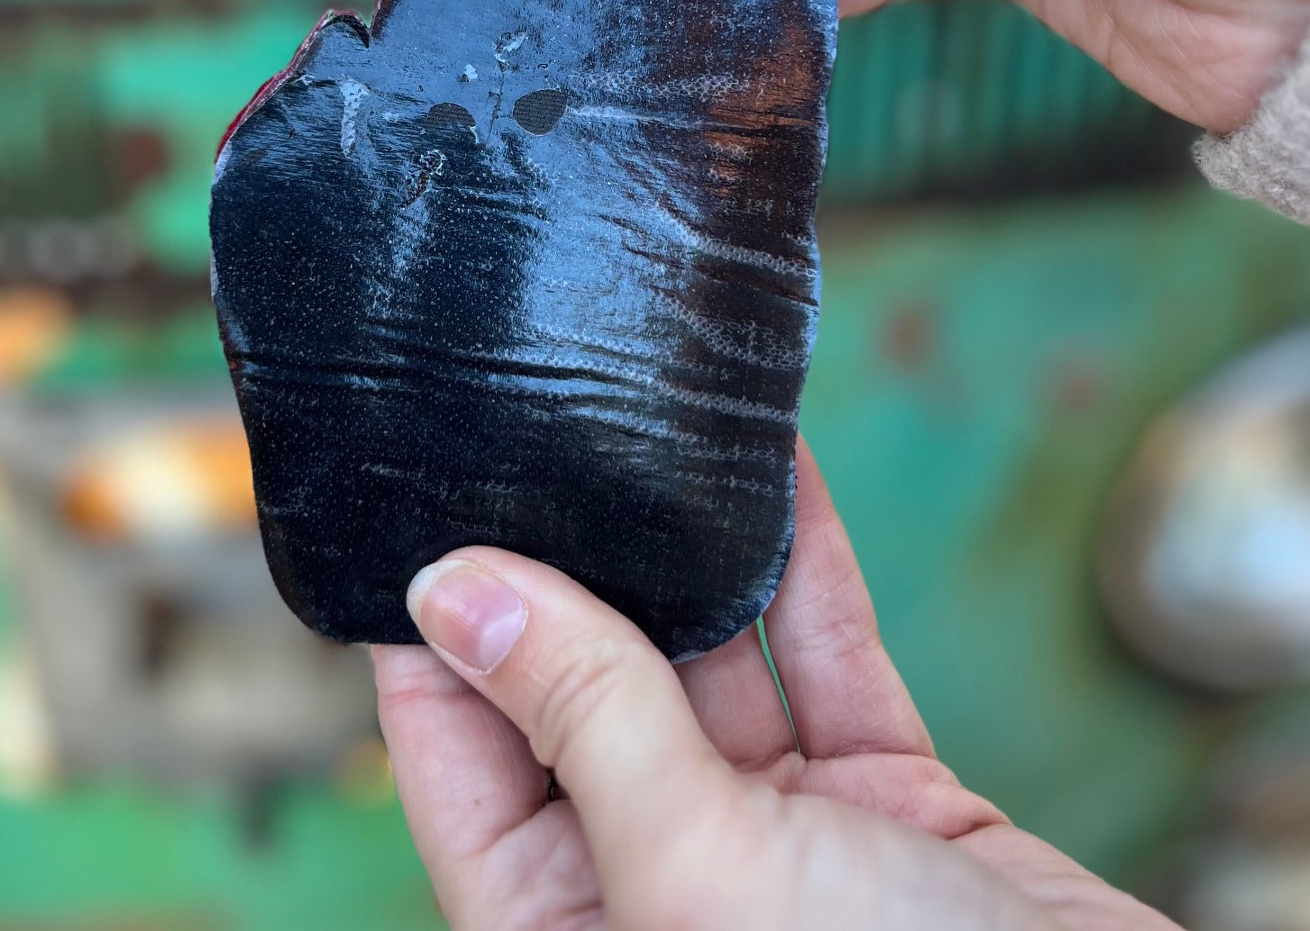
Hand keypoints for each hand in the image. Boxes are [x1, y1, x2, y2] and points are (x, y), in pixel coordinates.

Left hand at [376, 438, 1177, 930]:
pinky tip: (779, 469)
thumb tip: (454, 590)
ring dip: (693, 548)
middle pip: (580, 692)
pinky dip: (805, 566)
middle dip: (571, 568)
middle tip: (542, 435)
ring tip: (651, 429)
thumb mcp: (696, 868)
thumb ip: (583, 720)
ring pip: (709, 660)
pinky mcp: (883, 801)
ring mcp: (773, 838)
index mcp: (566, 927)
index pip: (456, 759)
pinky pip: (825, 658)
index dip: (436, 634)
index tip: (426, 507)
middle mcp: (656, 877)